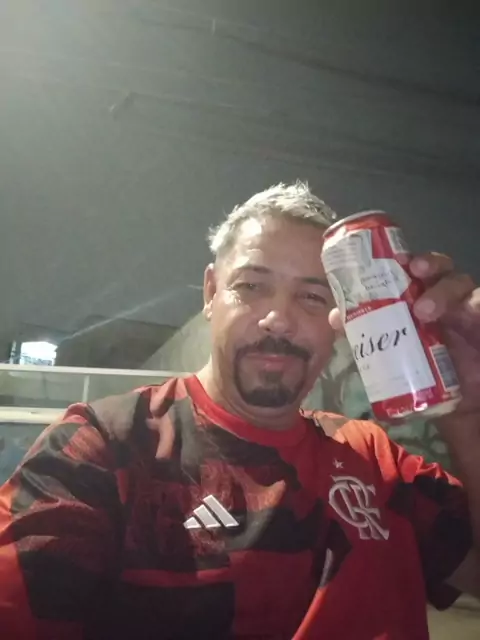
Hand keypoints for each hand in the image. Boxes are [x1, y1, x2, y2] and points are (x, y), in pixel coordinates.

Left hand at [330, 252, 479, 416]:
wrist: (444, 399)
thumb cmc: (417, 367)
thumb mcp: (392, 349)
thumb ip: (367, 330)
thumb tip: (334, 317)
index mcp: (422, 296)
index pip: (418, 268)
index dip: (409, 258)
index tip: (396, 258)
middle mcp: (446, 298)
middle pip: (442, 268)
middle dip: (429, 263)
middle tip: (414, 269)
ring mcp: (466, 310)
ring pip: (461, 283)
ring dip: (443, 291)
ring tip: (425, 311)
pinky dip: (477, 306)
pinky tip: (472, 313)